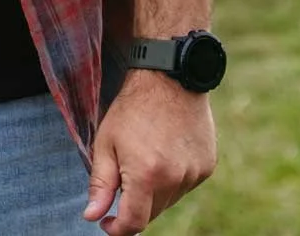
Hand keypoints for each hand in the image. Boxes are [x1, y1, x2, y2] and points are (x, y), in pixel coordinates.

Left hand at [83, 70, 215, 233]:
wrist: (168, 79)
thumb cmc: (131, 109)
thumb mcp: (105, 142)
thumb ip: (100, 183)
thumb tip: (92, 216)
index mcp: (145, 174)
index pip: (134, 223)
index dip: (118, 228)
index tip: (106, 223)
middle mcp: (174, 179)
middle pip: (151, 213)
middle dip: (133, 205)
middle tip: (122, 175)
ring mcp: (194, 175)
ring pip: (169, 201)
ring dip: (153, 191)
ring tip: (144, 155)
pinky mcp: (207, 167)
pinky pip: (185, 186)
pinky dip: (172, 179)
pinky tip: (163, 152)